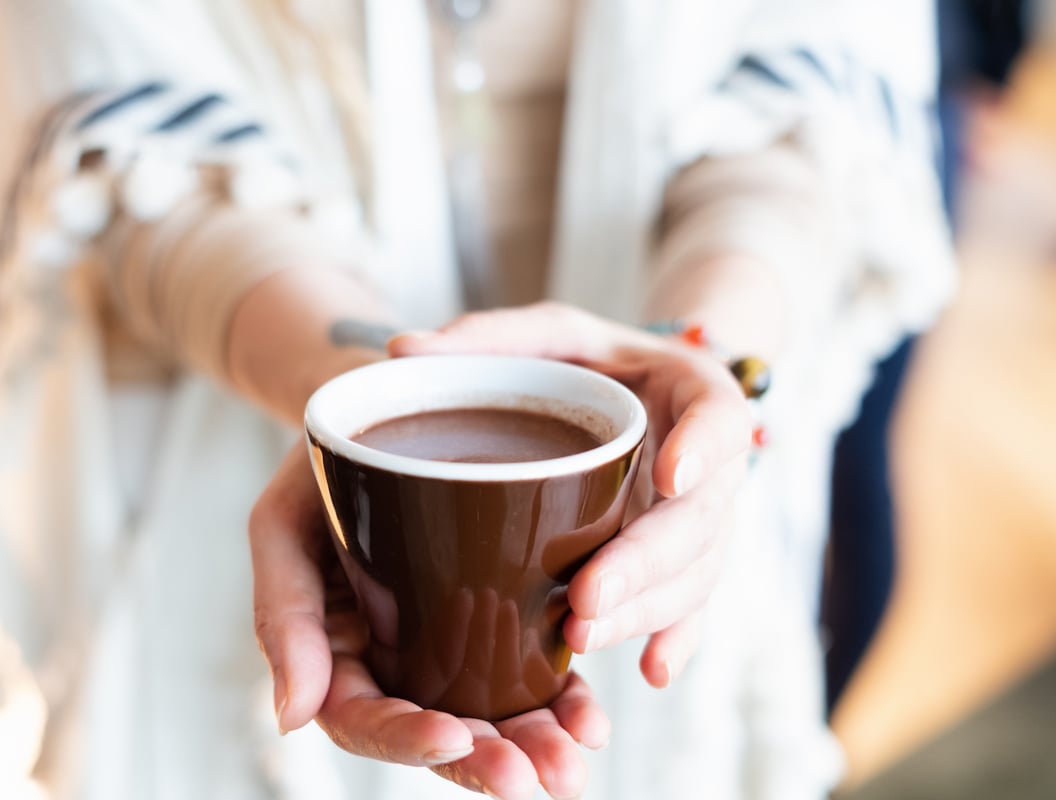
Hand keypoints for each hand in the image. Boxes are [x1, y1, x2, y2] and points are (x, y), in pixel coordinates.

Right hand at [249, 444, 610, 799]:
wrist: (376, 413)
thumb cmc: (319, 469)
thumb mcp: (283, 525)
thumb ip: (283, 616)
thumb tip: (293, 718)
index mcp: (336, 656)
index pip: (363, 719)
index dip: (406, 737)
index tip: (454, 736)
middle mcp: (395, 663)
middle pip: (438, 732)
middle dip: (488, 761)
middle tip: (540, 777)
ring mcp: (446, 645)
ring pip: (489, 714)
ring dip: (533, 744)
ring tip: (575, 758)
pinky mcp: (493, 617)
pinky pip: (526, 671)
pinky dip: (559, 699)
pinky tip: (591, 717)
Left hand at [388, 301, 752, 686]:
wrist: (646, 391)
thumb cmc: (594, 360)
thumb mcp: (551, 335)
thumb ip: (488, 338)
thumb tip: (399, 350)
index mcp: (692, 393)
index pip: (719, 419)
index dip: (703, 448)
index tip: (669, 475)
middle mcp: (709, 464)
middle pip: (699, 521)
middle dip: (644, 563)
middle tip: (585, 592)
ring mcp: (703, 519)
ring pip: (694, 574)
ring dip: (644, 611)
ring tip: (581, 634)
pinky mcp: (688, 561)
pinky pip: (693, 607)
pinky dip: (676, 639)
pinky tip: (651, 671)